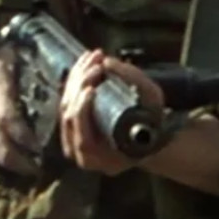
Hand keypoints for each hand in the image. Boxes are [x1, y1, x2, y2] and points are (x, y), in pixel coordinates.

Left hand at [60, 49, 164, 175]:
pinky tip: (84, 62)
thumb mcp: (153, 100)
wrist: (150, 135)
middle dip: (80, 86)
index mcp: (105, 160)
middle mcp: (85, 156)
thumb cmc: (153, 122)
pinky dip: (74, 80)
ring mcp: (75, 142)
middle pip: (70, 119)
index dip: (82, 113)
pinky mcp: (72, 127)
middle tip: (96, 64)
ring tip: (92, 58)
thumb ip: (135, 80)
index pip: (84, 140)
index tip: (92, 88)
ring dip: (76, 78)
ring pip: (65, 107)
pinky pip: (66, 102)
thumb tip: (107, 62)